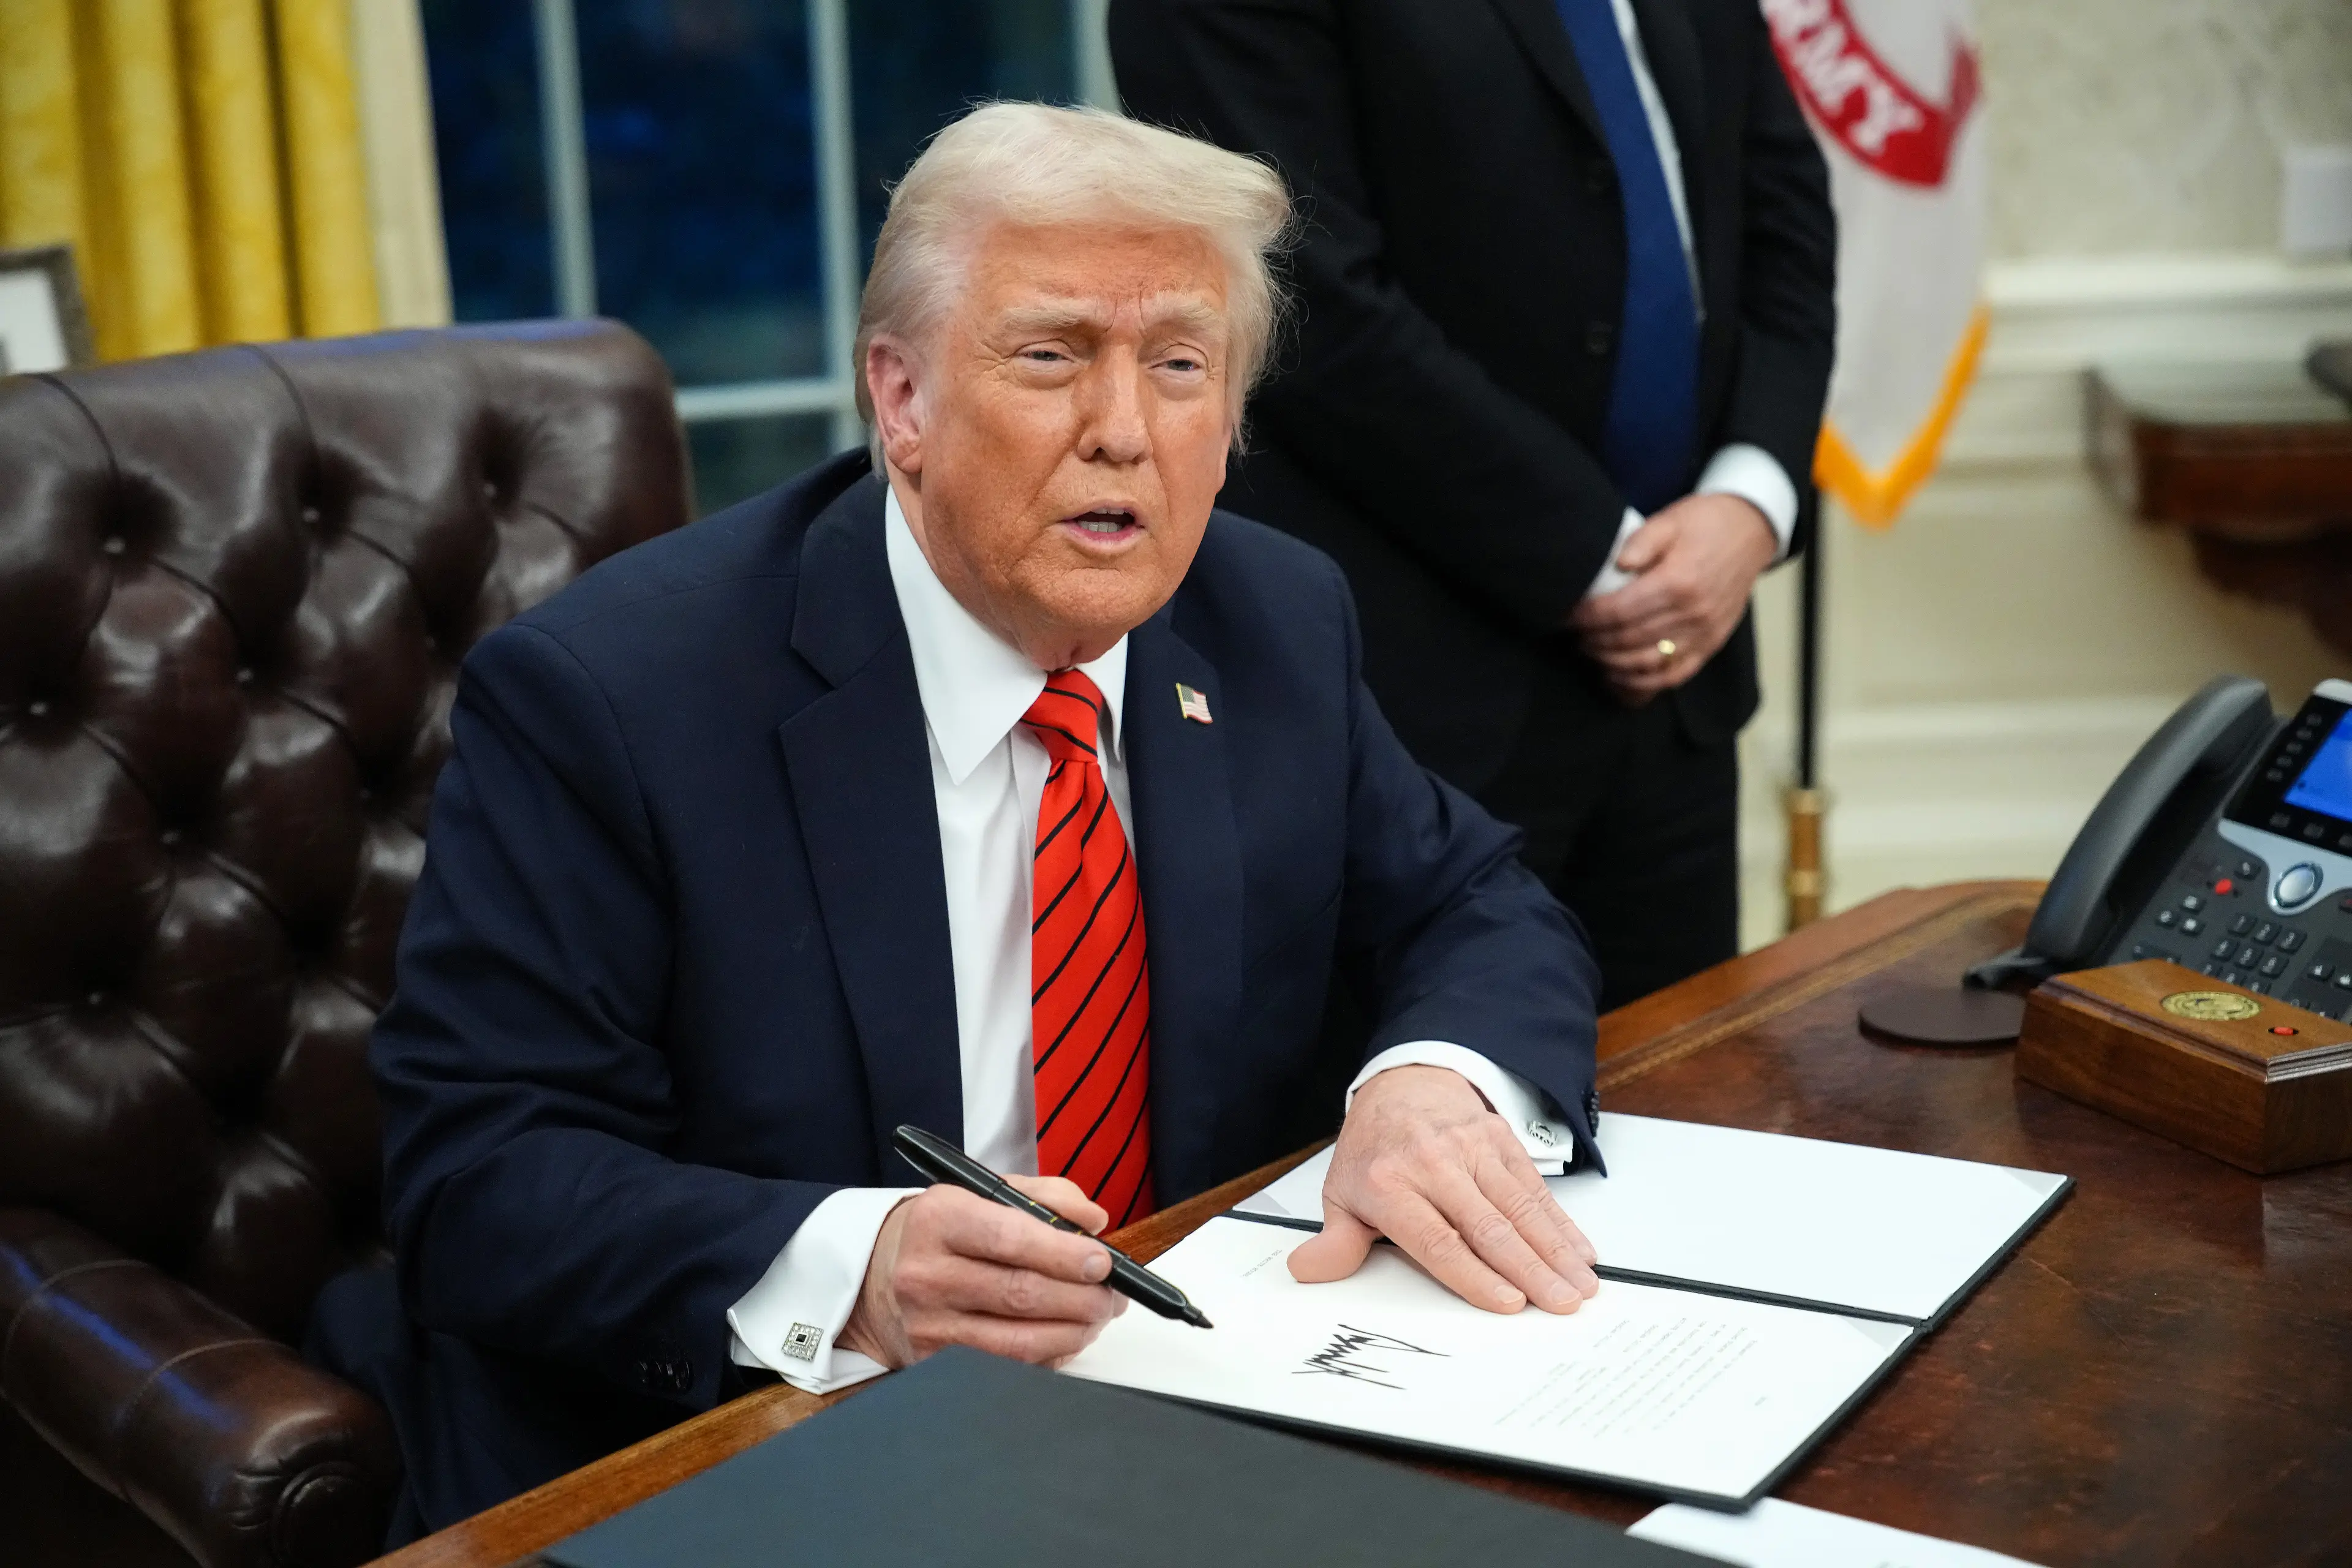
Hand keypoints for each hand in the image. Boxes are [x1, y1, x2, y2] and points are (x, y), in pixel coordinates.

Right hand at [838, 1174, 1125, 1368]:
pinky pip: (1008, 1367)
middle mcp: (927, 1273)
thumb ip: (1046, 1197)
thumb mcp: (984, 1193)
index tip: (1102, 1262)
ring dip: (1074, 1332)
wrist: (877, 1274)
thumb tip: (1094, 1221)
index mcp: (940, 1218)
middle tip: (1112, 1294)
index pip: (1010, 1237)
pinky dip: (1049, 1355)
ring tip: (1097, 1316)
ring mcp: (928, 1324)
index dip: (1063, 1253)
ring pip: (1020, 1341)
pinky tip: (1065, 1336)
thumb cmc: (945, 1232)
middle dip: (1082, 1298)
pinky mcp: (933, 1362)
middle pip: (1021, 1294)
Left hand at [1289, 1066, 1597, 1312]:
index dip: (1475, 1274)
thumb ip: (1335, 1240)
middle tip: (1560, 1304)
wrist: (1403, 1085)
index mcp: (1390, 1184)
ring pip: (1520, 1207)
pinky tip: (1581, 1251)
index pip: (1438, 1239)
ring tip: (1581, 1286)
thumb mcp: (1342, 1194)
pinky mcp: (1500, 1139)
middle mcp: (1434, 1163)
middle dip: (1530, 1270)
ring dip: (1555, 1250)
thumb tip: (1308, 1270)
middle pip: (1488, 1226)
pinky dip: (1561, 1221)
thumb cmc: (1375, 1151)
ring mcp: (1471, 1148)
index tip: (1509, 1303)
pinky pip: (1535, 1187)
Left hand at [1570, 492, 1776, 704]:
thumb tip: (1618, 564)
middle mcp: (1692, 613)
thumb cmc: (1705, 523)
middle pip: (1628, 640)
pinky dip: (1643, 683)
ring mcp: (1704, 633)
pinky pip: (1674, 676)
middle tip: (1573, 635)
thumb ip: (1641, 540)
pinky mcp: (1711, 645)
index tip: (1566, 617)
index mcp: (1678, 581)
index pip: (1619, 610)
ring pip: (1647, 663)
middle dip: (1593, 641)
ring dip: (1612, 664)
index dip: (1587, 618)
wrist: (1752, 532)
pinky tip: (1619, 677)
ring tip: (1591, 652)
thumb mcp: (1670, 519)